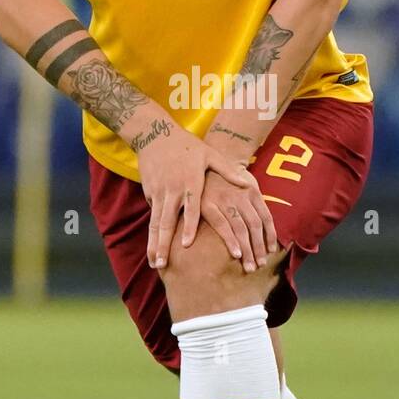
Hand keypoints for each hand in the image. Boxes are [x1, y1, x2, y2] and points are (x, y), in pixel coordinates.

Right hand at [136, 126, 269, 269]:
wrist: (156, 134)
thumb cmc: (188, 146)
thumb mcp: (210, 155)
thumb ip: (229, 171)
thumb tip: (249, 183)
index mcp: (191, 183)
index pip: (191, 209)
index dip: (188, 227)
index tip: (187, 246)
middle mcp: (173, 191)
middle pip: (167, 222)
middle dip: (163, 245)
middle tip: (161, 265)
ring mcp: (159, 193)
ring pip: (156, 223)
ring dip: (153, 244)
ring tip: (153, 263)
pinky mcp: (149, 193)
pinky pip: (153, 215)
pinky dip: (152, 233)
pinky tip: (151, 249)